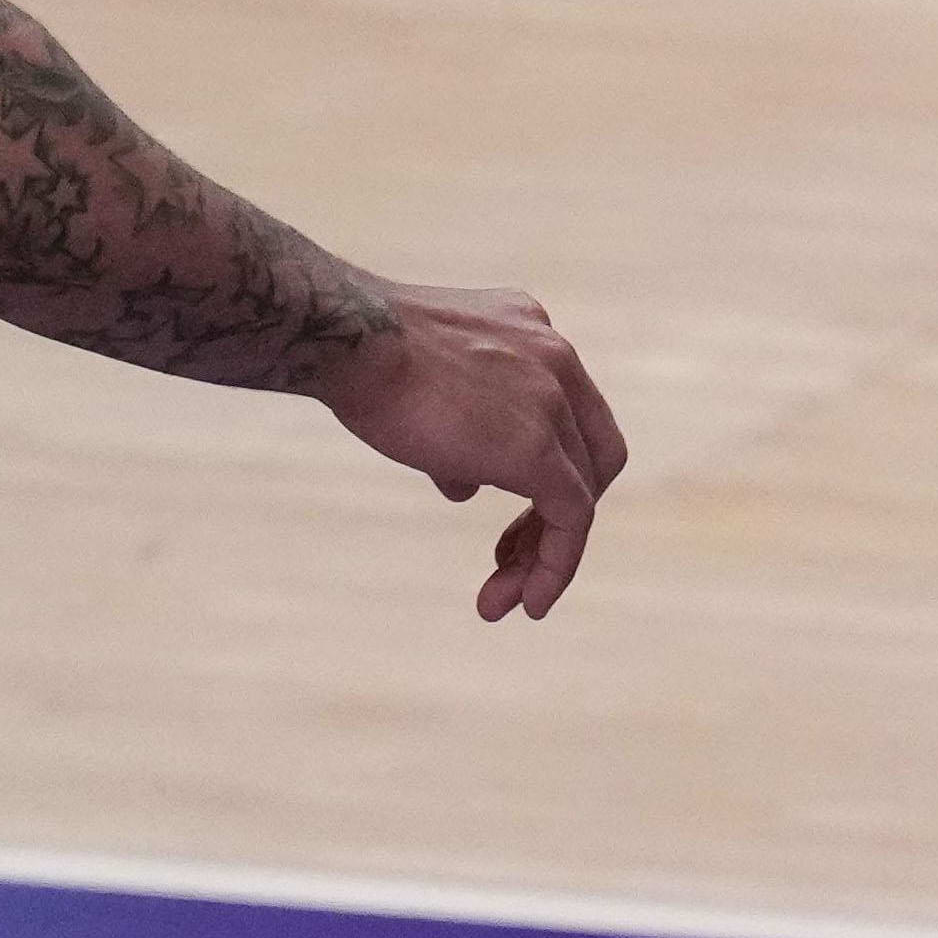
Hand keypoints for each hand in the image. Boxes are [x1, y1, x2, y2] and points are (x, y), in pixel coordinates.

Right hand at [323, 278, 628, 619]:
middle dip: (551, 517)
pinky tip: (529, 603)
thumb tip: (466, 484)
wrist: (348, 337)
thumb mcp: (424, 385)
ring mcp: (554, 399)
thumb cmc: (362, 357)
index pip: (568, 415)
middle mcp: (557, 359)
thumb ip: (459, 431)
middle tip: (505, 562)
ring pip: (581, 493)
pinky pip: (572, 517)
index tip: (507, 516)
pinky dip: (556, 564)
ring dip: (545, 553)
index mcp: (532, 334)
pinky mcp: (538, 445)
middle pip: (589, 456)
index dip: (547, 471)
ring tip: (505, 600)